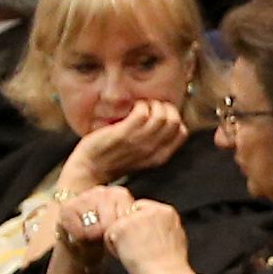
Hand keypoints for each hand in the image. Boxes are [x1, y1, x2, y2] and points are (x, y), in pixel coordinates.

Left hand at [63, 99, 186, 187]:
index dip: (174, 117)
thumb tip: (166, 118)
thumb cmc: (115, 158)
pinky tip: (133, 106)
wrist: (90, 169)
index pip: (182, 132)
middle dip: (165, 108)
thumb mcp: (142, 154)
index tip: (160, 114)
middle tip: (151, 106)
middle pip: (174, 121)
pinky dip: (141, 105)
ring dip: (152, 104)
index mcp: (160, 157)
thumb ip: (156, 141)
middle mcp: (152, 151)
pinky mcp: (122, 135)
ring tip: (141, 105)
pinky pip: (142, 113)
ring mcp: (137, 143)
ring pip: (161, 116)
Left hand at [105, 197, 193, 273]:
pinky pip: (109, 235)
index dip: (138, 225)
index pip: (142, 208)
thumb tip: (153, 227)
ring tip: (135, 254)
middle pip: (128, 214)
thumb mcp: (176, 236)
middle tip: (137, 249)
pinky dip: (114, 248)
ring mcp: (134, 217)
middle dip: (128, 230)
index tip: (141, 239)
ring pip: (117, 224)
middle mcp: (150, 210)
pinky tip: (127, 256)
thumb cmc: (172, 263)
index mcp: (166, 211)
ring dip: (121, 239)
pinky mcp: (121, 227)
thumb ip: (163, 225)